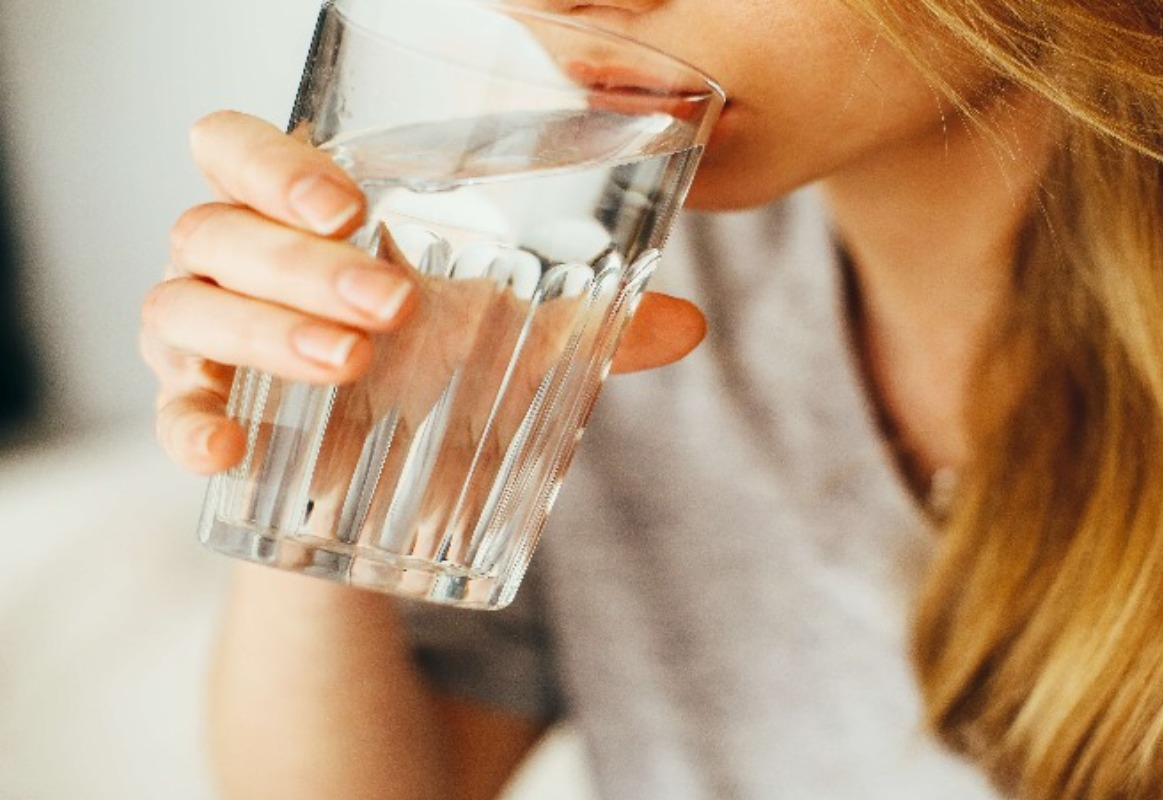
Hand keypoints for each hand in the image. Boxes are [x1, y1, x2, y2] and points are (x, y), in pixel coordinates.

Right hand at [141, 110, 706, 476]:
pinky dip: (187, 424)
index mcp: (301, 216)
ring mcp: (206, 337)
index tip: (346, 202)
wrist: (383, 489)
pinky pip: (167, 410)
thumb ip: (590, 328)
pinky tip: (229, 446)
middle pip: (216, 225)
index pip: (238, 147)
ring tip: (352, 363)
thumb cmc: (436, 377)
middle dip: (298, 261)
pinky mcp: (200, 412)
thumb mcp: (511, 346)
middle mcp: (236, 261)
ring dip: (263, 330)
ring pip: (182, 303)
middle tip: (391, 303)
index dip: (273, 161)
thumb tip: (688, 323)